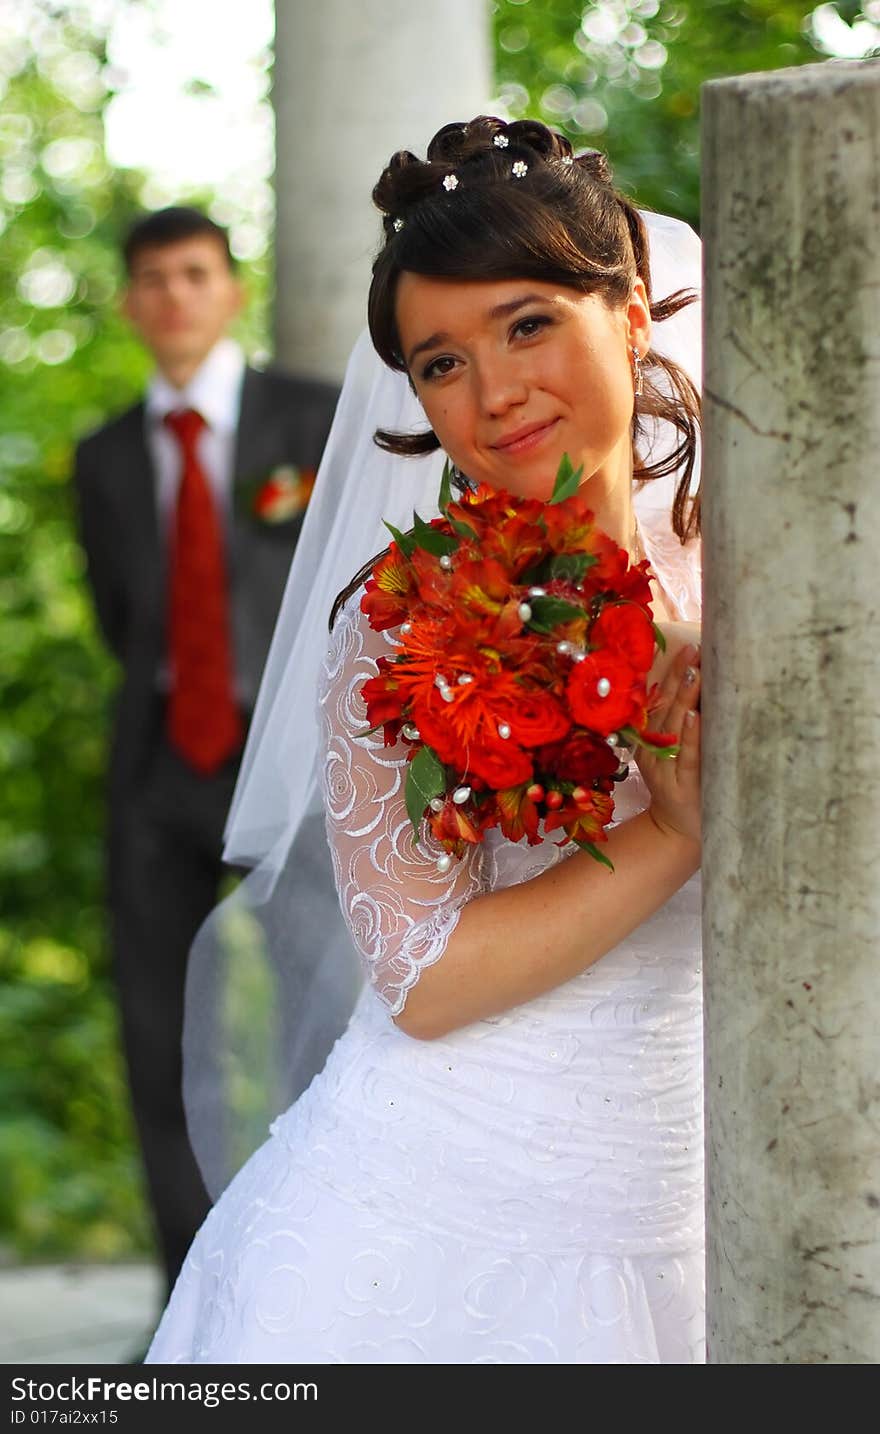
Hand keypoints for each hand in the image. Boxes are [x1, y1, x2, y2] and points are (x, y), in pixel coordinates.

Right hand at [636, 643, 700, 845]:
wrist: (677, 831)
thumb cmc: (684, 785)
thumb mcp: (674, 752)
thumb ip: (680, 723)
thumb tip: (704, 682)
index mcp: (649, 738)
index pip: (659, 700)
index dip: (670, 674)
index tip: (686, 648)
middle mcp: (652, 750)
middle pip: (664, 708)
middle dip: (679, 678)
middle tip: (693, 651)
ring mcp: (665, 769)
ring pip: (673, 728)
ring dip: (684, 699)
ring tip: (694, 673)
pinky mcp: (682, 786)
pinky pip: (686, 757)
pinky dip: (690, 736)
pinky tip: (695, 716)